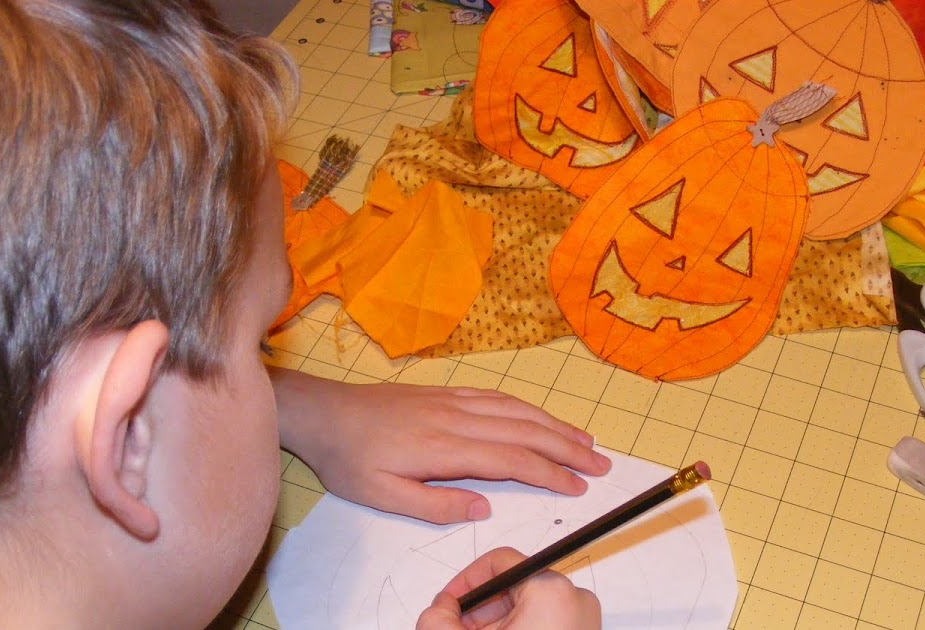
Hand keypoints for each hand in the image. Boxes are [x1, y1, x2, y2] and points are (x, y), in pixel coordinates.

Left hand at [270, 368, 610, 523]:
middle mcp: (456, 418)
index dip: (550, 473)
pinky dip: (528, 407)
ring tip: (586, 440)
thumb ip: (434, 505)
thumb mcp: (381, 495)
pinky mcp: (446, 392)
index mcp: (444, 448)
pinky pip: (497, 396)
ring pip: (516, 409)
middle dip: (568, 447)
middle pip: (524, 430)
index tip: (578, 486)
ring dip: (555, 424)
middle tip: (602, 464)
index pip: (511, 460)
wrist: (323, 412)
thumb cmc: (349, 458)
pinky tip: (542, 416)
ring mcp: (453, 401)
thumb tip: (483, 508)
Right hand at [415, 547, 600, 629]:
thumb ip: (439, 618)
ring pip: (527, 607)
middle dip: (479, 608)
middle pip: (512, 586)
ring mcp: (585, 620)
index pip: (499, 562)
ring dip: (495, 623)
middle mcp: (576, 598)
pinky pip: (545, 622)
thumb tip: (437, 609)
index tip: (450, 602)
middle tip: (457, 627)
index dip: (465, 582)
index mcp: (552, 589)